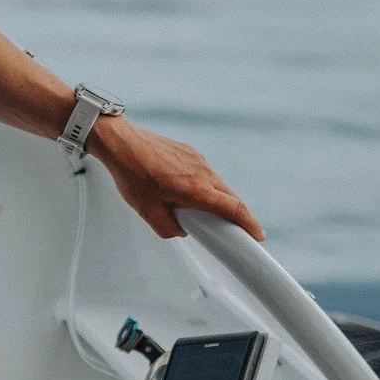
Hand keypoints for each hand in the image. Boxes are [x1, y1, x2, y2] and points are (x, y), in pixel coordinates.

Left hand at [88, 116, 263, 241]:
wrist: (122, 144)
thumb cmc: (132, 174)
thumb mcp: (147, 212)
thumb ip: (168, 228)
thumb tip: (181, 231)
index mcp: (197, 190)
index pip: (233, 209)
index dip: (249, 224)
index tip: (257, 235)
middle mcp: (203, 173)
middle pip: (230, 197)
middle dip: (236, 215)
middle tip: (235, 230)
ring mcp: (199, 161)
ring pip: (218, 185)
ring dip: (218, 200)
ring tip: (206, 213)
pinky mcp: (192, 153)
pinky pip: (206, 174)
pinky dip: (206, 186)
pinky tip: (190, 193)